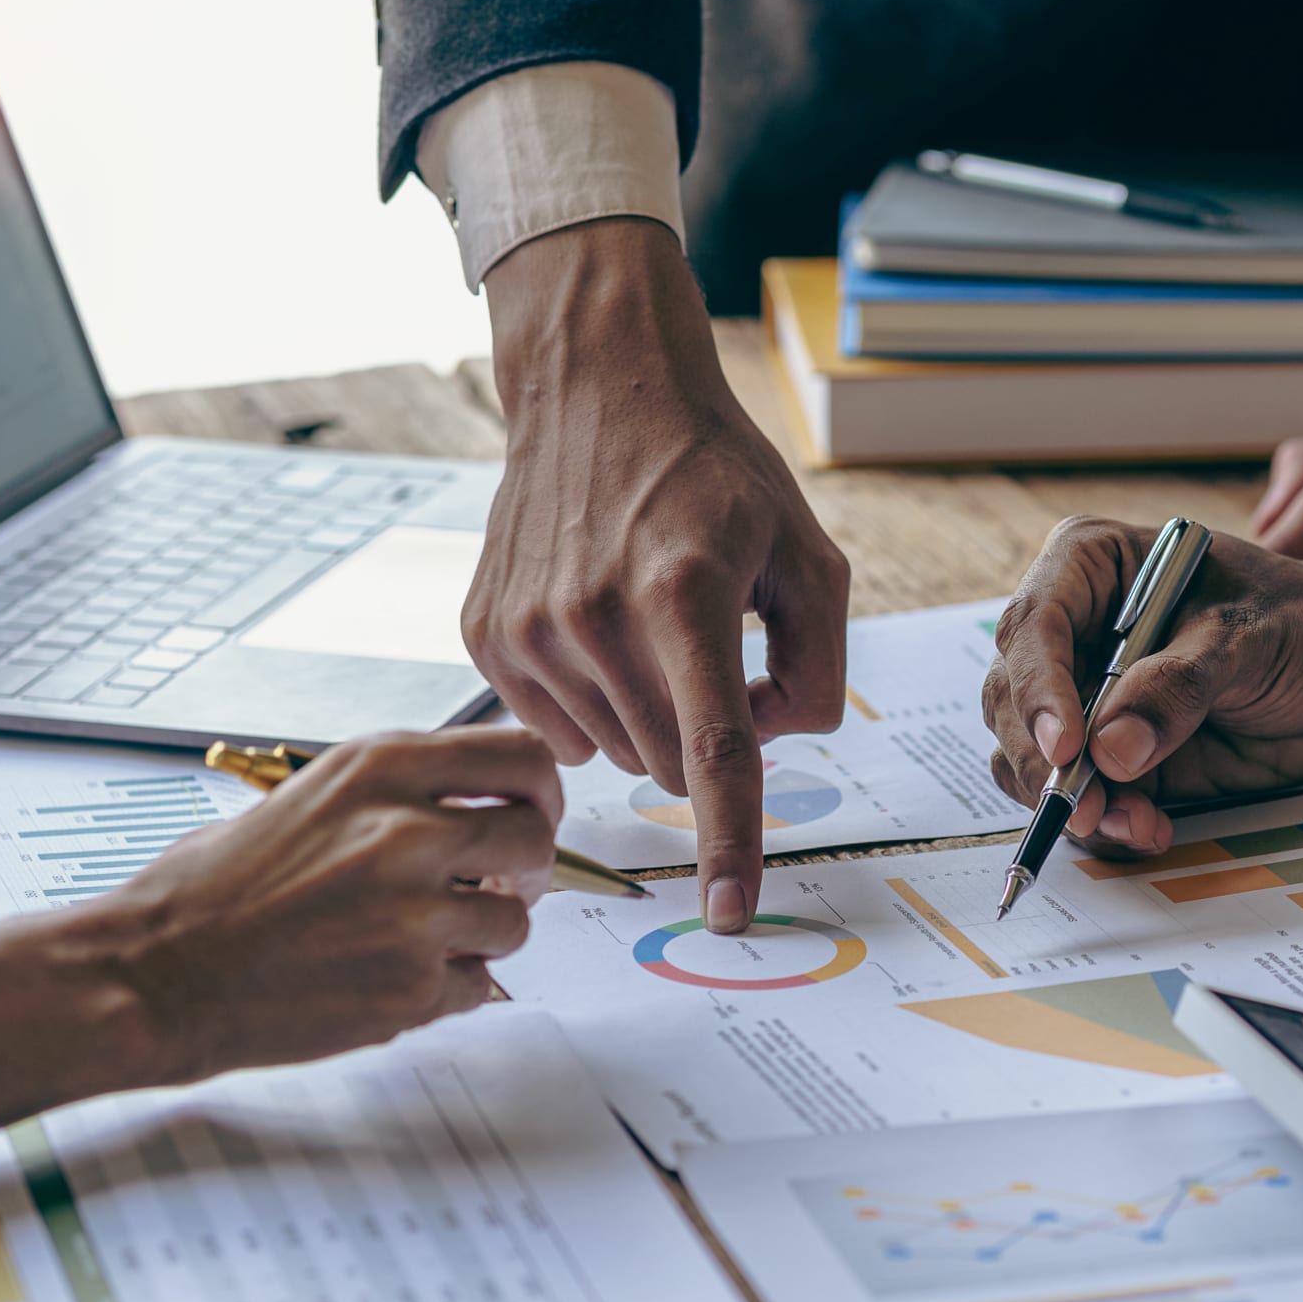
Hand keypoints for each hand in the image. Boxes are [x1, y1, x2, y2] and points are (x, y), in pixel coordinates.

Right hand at [0, 727, 558, 1129]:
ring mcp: (414, 915)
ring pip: (515, 922)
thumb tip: (491, 799)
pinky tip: (391, 977)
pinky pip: (480, 986)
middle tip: (497, 884)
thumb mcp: (315, 794)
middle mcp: (407, 832)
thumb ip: (404, 790)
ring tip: (417, 938)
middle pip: (536, 837)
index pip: (524, 755)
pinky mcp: (410, 990)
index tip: (532, 810)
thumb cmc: (218, 885)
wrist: (154, 972)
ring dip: (482, 934)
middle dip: (525, 866)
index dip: (541, 788)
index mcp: (382, 768)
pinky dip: (450, 988)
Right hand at [468, 218, 849, 932]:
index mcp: (684, 596)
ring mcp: (528, 629)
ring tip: (646, 622)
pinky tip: (594, 624)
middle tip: (707, 647)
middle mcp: (595, 617)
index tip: (730, 913)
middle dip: (703, 733)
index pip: (714, 751)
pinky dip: (590, 699)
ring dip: (645, 715)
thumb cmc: (712, 471)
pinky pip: (555, 728)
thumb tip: (770, 745)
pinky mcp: (485, 634)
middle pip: (669, 763)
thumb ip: (818, 665)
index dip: (731, 841)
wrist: (596, 388)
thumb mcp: (806, 552)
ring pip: (613, 754)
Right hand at [982, 509, 1302, 854]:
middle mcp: (1074, 631)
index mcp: (1093, 567)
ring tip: (1135, 822)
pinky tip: (1149, 829)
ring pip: (1032, 757)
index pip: (1036, 625)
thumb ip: (1178, 688)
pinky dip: (1104, 823)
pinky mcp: (1110, 754)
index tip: (1065, 749)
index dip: (1038, 689)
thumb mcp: (1248, 641)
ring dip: (1073, 801)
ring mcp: (1087, 696)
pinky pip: (1078, 797)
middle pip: (1015, 699)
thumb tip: (1111, 750)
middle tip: (1087, 806)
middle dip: (1045, 761)